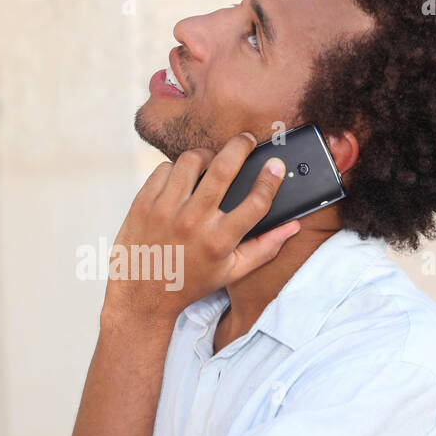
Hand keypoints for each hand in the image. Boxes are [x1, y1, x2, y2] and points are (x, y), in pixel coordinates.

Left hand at [101, 131, 299, 325]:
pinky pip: (164, 168)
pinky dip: (176, 169)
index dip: (271, 178)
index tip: (276, 164)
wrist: (141, 295)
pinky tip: (182, 179)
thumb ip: (265, 248)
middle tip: (246, 140)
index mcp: (219, 241)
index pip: (256, 201)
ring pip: (192, 159)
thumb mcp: (231, 272)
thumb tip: (293, 227)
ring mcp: (166, 210)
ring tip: (212, 160)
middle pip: (225, 167)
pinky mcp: (143, 203)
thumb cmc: (190, 283)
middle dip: (241, 145)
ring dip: (207, 154)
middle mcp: (193, 222)